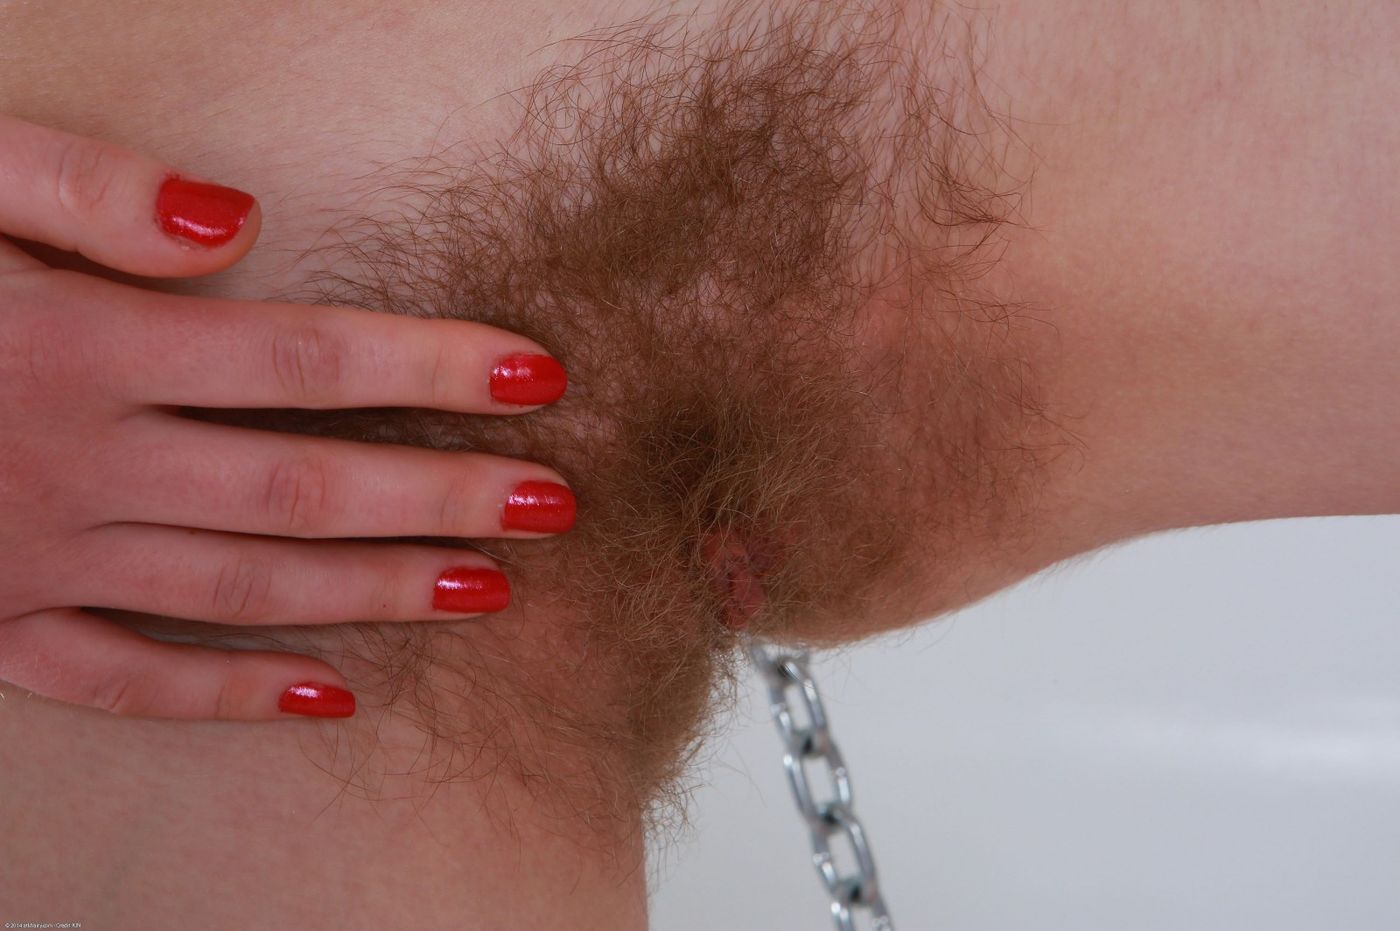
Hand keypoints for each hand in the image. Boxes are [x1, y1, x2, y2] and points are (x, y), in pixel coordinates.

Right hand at [0, 114, 573, 720]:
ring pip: (237, 588)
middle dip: (438, 495)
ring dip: (372, 592)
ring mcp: (25, 562)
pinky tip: (322, 697)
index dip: (428, 364)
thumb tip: (236, 223)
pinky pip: (118, 678)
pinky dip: (221, 695)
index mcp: (66, 349)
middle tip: (556, 505)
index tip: (538, 373)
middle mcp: (66, 467)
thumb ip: (73, 187)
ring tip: (490, 594)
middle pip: (298, 487)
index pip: (301, 358)